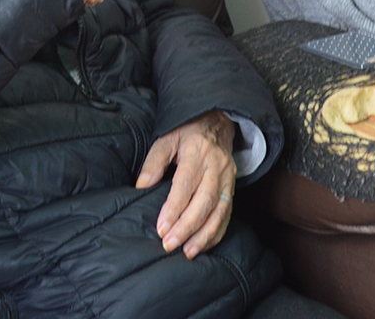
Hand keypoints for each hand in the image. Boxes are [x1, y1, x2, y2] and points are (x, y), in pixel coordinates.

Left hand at [136, 111, 235, 258]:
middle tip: (170, 244)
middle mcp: (216, 167)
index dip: (174, 208)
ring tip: (188, 251)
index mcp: (197, 152)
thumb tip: (141, 186)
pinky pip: (228, 214)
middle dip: (187, 226)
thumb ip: (154, 162)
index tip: (162, 228)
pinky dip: (217, 232)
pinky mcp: (233, 188)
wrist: (217, 123)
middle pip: (204, 201)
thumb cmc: (187, 132)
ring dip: (204, 234)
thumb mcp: (166, 138)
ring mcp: (228, 178)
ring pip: (220, 211)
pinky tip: (203, 245)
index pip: (186, 184)